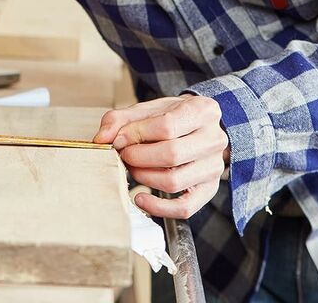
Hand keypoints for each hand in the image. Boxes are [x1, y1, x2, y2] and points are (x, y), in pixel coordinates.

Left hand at [93, 95, 228, 218]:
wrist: (196, 127)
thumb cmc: (171, 116)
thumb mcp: (147, 109)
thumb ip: (120, 119)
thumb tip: (102, 138)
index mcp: (203, 111)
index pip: (167, 126)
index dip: (136, 134)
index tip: (119, 139)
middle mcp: (215, 139)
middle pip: (172, 154)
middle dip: (138, 157)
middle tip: (124, 155)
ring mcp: (214, 167)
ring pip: (175, 181)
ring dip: (144, 177)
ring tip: (132, 168)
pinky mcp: (208, 190)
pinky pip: (185, 208)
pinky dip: (159, 208)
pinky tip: (140, 199)